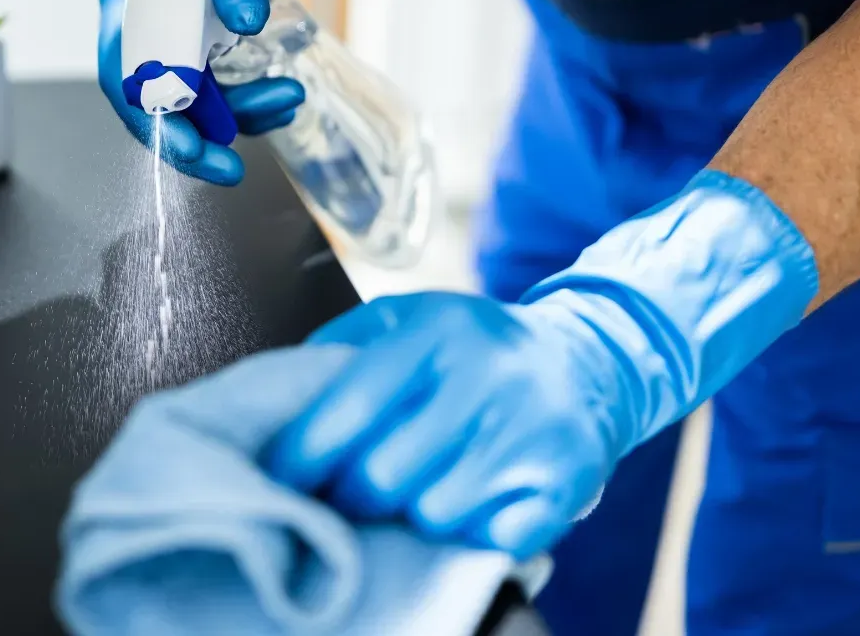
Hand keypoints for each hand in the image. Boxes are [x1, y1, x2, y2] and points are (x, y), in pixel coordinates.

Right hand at [97, 0, 346, 185]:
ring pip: (190, 108)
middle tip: (232, 170)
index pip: (125, 75)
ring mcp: (168, 44)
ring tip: (289, 97)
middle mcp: (139, 27)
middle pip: (150, 105)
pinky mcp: (197, 55)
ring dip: (238, 117)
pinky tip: (282, 98)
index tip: (191, 149)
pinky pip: (214, 100)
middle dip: (193, 141)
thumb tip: (244, 22)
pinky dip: (248, 108)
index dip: (152, 119)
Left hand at [265, 292, 621, 559]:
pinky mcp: (565, 483)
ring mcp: (531, 434)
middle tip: (340, 498)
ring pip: (433, 517)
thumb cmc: (473, 347)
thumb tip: (272, 405)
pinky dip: (468, 537)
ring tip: (411, 494)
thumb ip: (338, 349)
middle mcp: (486, 378)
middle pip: (383, 476)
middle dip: (347, 498)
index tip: (275, 483)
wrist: (587, 363)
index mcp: (435, 332)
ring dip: (409, 519)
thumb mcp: (405, 318)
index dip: (300, 457)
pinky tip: (466, 505)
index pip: (348, 409)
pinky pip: (490, 541)